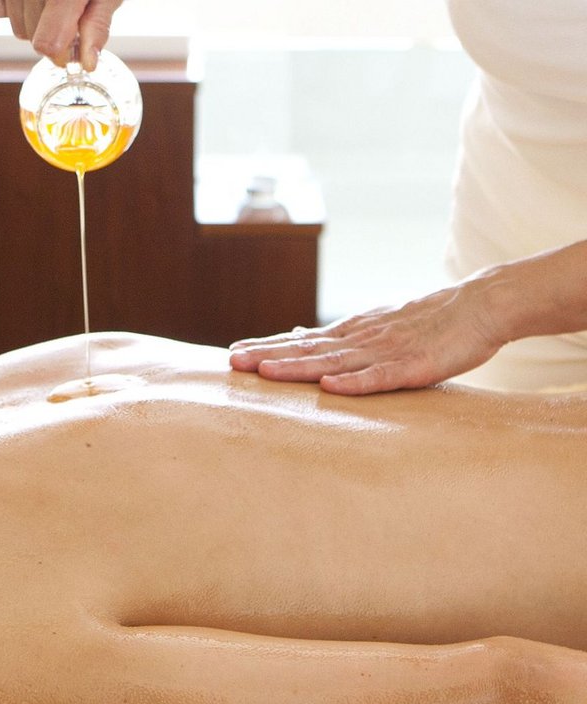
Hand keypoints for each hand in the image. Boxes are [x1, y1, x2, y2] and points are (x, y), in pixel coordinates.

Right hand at [0, 0, 122, 70]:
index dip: (60, 50)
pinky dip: (13, 7)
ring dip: (32, 20)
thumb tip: (88, 62)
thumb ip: (97, 23)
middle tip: (67, 11)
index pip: (45, 41)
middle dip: (49, 31)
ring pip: (13, 23)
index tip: (72, 44)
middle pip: (28, 34)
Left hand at [228, 282, 504, 394]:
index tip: (235, 351)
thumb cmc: (427, 321)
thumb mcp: (375, 325)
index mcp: (352, 332)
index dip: (268, 345)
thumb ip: (338, 335)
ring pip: (334, 362)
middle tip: (233, 361)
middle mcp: (362, 339)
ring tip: (264, 371)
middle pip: (308, 349)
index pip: (302, 340)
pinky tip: (328, 387)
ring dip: (298, 366)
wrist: (479, 306)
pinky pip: (380, 377)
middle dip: (269, 355)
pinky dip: (354, 383)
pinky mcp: (413, 367)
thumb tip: (297, 334)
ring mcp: (386, 351)